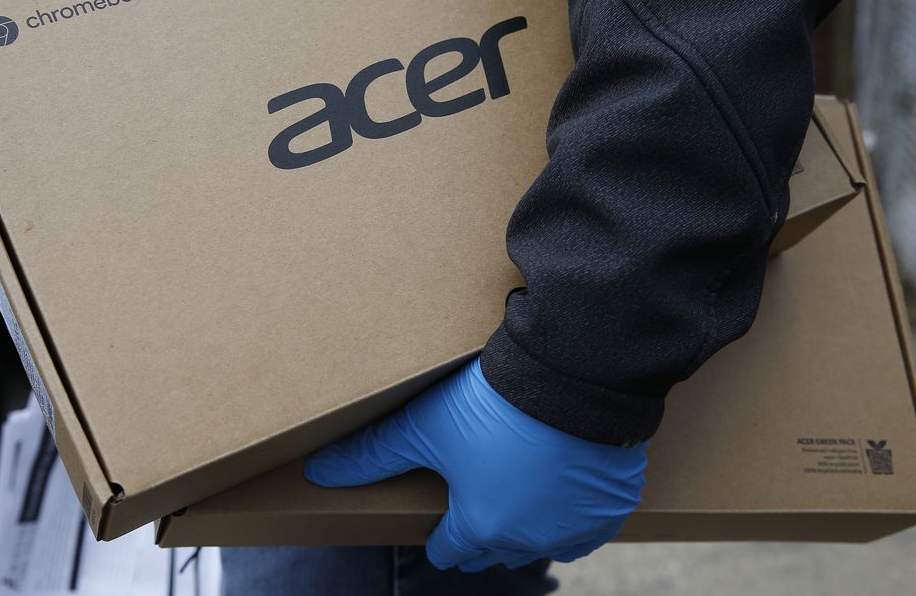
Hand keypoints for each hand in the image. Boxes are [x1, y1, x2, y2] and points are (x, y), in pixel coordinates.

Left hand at [304, 357, 647, 571]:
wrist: (571, 377)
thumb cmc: (491, 405)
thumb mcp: (421, 428)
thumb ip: (370, 456)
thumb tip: (317, 473)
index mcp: (478, 527)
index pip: (447, 550)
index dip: (437, 534)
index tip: (437, 519)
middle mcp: (527, 539)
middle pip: (492, 550)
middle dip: (479, 533)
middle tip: (471, 501)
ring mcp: (574, 526)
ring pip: (541, 542)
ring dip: (526, 527)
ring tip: (513, 497)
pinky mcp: (611, 504)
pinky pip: (587, 528)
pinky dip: (572, 518)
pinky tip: (561, 497)